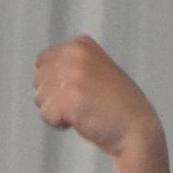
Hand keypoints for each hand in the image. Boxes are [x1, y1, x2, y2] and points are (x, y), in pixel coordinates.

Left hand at [32, 36, 160, 157]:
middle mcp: (75, 54)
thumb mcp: (92, 69)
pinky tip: (81, 119)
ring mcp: (73, 75)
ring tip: (83, 109)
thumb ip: (67, 62)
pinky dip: (59, 123)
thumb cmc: (112, 104)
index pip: (41, 62)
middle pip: (38, 81)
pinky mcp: (71, 98)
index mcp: (80, 43)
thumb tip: (37, 65)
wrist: (135, 129)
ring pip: (40, 98)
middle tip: (82, 101)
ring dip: (57, 110)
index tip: (80, 87)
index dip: (55, 82)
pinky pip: (46, 115)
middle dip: (54, 96)